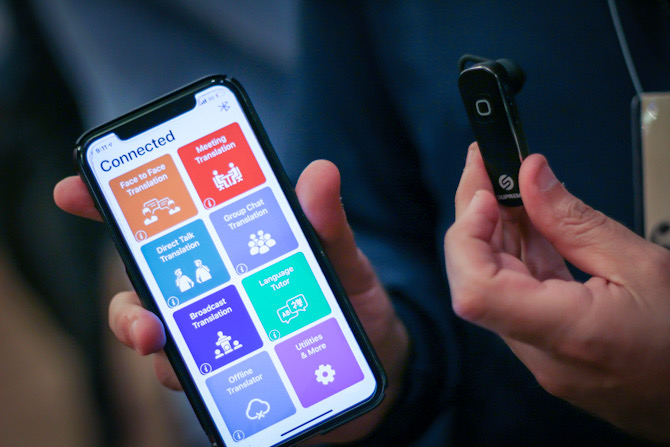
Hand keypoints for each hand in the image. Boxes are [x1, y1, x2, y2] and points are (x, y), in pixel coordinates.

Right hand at [54, 160, 408, 442]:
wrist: (380, 368)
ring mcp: (215, 341)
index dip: (114, 207)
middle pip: (145, 293)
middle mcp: (209, 296)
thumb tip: (320, 174)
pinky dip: (200, 386)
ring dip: (160, 351)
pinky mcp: (229, 382)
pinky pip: (200, 386)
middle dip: (130, 304)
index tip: (75, 190)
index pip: (166, 229)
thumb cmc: (353, 305)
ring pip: (163, 345)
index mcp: (228, 254)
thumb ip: (329, 225)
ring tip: (173, 354)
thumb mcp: (346, 262)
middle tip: (145, 318)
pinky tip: (219, 387)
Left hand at [444, 144, 669, 442]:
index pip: (476, 290)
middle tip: (485, 167)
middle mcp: (541, 353)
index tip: (483, 194)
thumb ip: (576, 221)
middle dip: (473, 217)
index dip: (467, 237)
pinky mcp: (548, 350)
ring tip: (506, 186)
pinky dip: (517, 256)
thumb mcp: (643, 266)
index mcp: (566, 333)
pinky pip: (517, 297)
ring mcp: (541, 355)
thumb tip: (531, 176)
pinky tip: (526, 222)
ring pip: (494, 285)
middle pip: (477, 279)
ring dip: (493, 232)